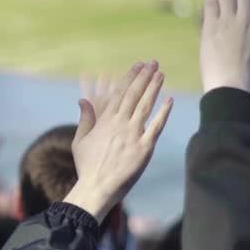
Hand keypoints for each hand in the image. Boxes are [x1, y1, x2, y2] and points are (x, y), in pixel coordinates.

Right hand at [64, 62, 172, 222]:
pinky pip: (156, 127)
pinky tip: (170, 100)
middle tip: (153, 63)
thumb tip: (82, 100)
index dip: (130, 77)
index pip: (120, 93)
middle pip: (134, 95)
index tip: (138, 66)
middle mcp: (120, 124)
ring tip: (161, 74)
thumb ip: (85, 119)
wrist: (96, 186)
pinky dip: (163, 112)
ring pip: (146, 106)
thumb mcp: (79, 140)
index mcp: (105, 121)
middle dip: (144, 77)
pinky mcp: (144, 148)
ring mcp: (133, 135)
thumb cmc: (86, 166)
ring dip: (154, 88)